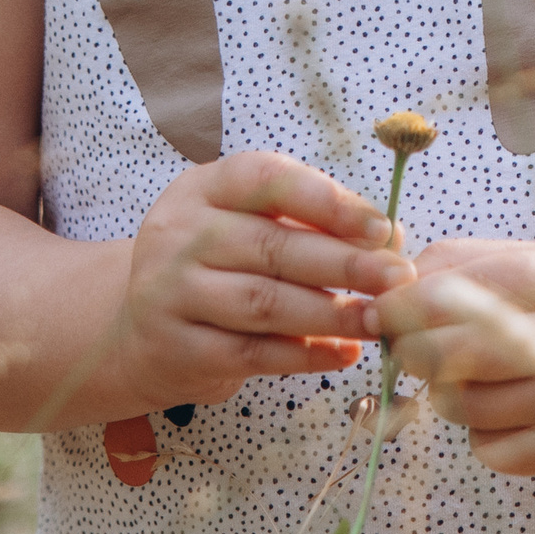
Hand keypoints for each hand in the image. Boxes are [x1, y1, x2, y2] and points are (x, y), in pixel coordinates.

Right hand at [113, 151, 406, 417]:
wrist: (136, 329)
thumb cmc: (213, 266)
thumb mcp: (245, 225)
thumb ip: (309, 224)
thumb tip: (390, 238)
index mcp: (202, 189)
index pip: (263, 178)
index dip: (326, 200)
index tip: (379, 227)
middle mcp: (179, 235)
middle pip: (271, 246)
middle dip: (344, 263)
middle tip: (397, 279)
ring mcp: (171, 293)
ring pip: (264, 302)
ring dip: (331, 313)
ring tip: (380, 319)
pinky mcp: (177, 348)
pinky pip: (253, 353)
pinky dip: (305, 355)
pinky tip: (344, 352)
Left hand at [377, 241, 534, 474]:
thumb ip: (469, 264)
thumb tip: (393, 282)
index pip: (464, 293)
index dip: (407, 306)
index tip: (382, 310)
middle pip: (456, 356)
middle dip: (414, 352)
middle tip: (408, 348)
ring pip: (467, 407)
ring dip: (446, 394)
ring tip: (466, 377)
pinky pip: (492, 449)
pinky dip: (481, 433)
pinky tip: (504, 411)